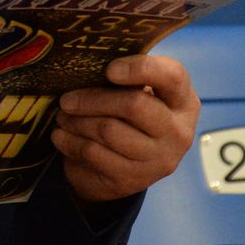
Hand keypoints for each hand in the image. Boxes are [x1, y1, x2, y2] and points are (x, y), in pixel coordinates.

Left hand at [52, 54, 198, 204]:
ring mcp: (158, 159)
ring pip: (108, 130)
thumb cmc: (128, 119)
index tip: (109, 70)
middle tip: (66, 99)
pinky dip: (70, 141)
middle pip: (133, 105)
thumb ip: (124, 79)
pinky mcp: (134, 179)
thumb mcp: (135, 95)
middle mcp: (178, 131)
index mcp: (182, 100)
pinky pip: (94, 153)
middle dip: (92, 99)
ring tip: (63, 116)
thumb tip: (87, 65)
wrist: (125, 170)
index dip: (140, 68)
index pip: (172, 76)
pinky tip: (61, 136)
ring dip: (76, 121)